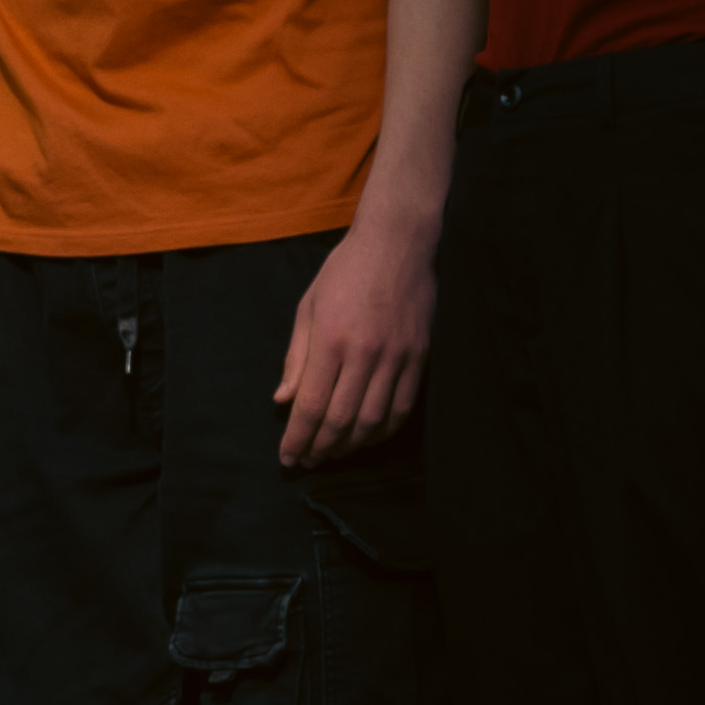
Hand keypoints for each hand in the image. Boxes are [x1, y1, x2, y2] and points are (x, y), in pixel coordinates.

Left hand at [274, 219, 434, 465]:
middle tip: (308, 462)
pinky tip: (367, 437)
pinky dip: (383, 430)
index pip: (312, 405)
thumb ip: (296, 358)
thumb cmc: (345, 271)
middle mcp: (366, 353)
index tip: (288, 458)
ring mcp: (398, 357)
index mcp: (331, 340)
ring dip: (351, 446)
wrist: (398, 243)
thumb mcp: (308, 308)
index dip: (298, 438)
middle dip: (321, 449)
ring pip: (373, 420)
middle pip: (342, 420)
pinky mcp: (421, 357)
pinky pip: (403, 407)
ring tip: (333, 454)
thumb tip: (283, 401)